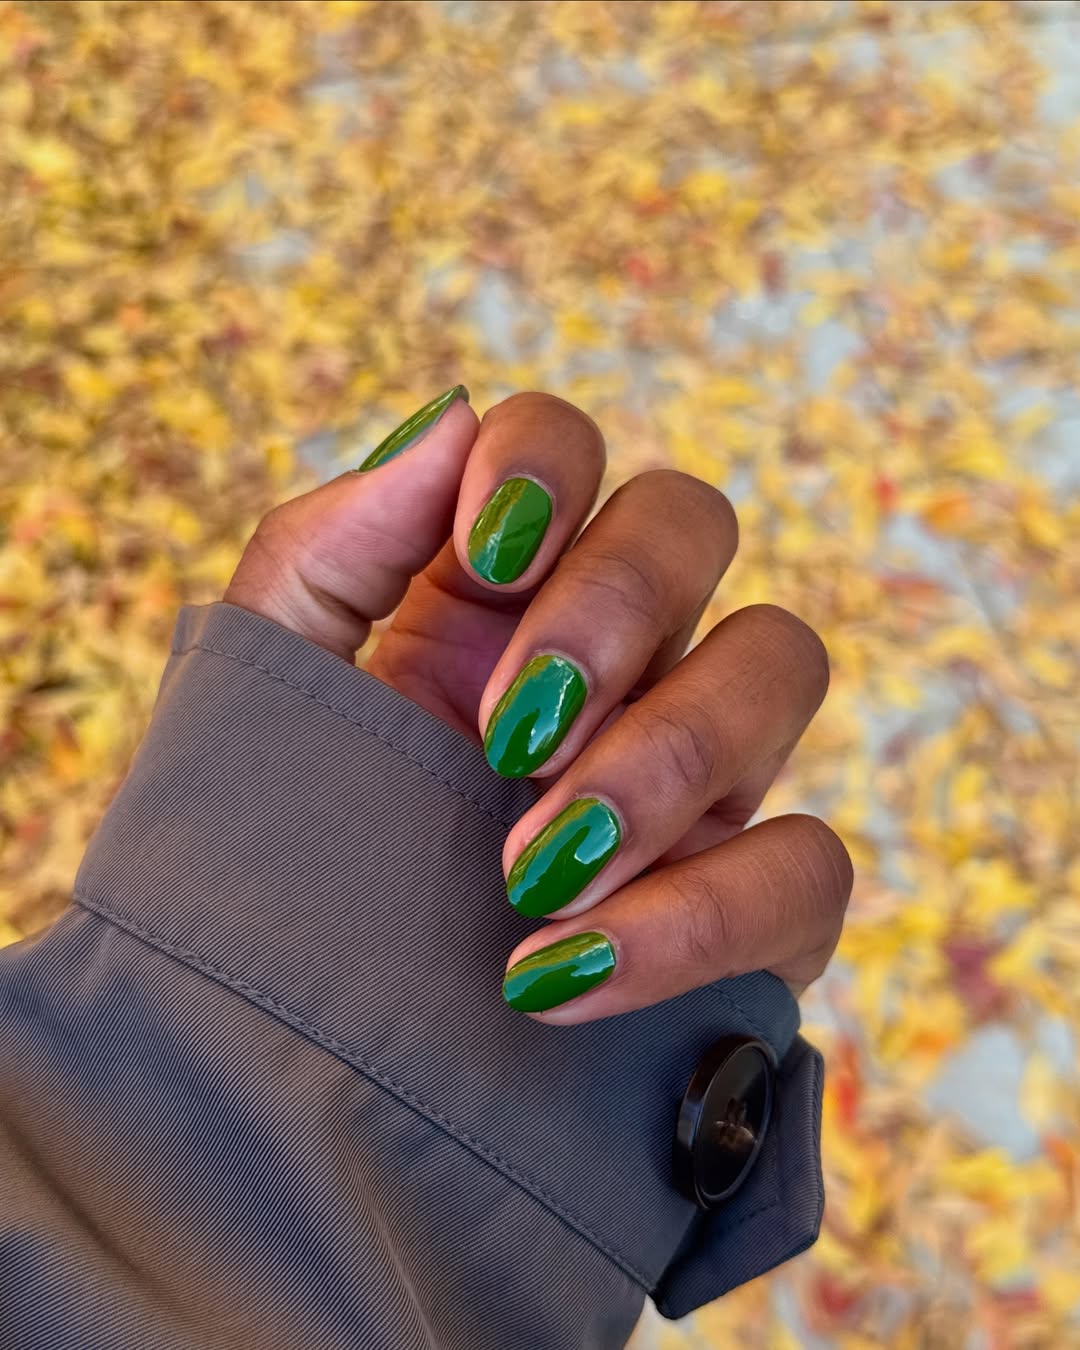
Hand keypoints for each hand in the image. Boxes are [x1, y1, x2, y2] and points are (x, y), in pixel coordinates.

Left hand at [226, 388, 851, 1022]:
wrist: (313, 1059)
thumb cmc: (296, 860)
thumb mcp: (274, 701)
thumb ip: (330, 552)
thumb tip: (447, 423)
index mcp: (496, 592)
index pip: (568, 447)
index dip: (545, 465)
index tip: (478, 555)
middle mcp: (619, 651)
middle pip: (693, 521)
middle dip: (612, 608)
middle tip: (509, 731)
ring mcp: (703, 769)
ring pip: (778, 662)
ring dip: (661, 757)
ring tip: (527, 869)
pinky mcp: (756, 900)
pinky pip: (810, 864)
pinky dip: (697, 915)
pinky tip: (562, 973)